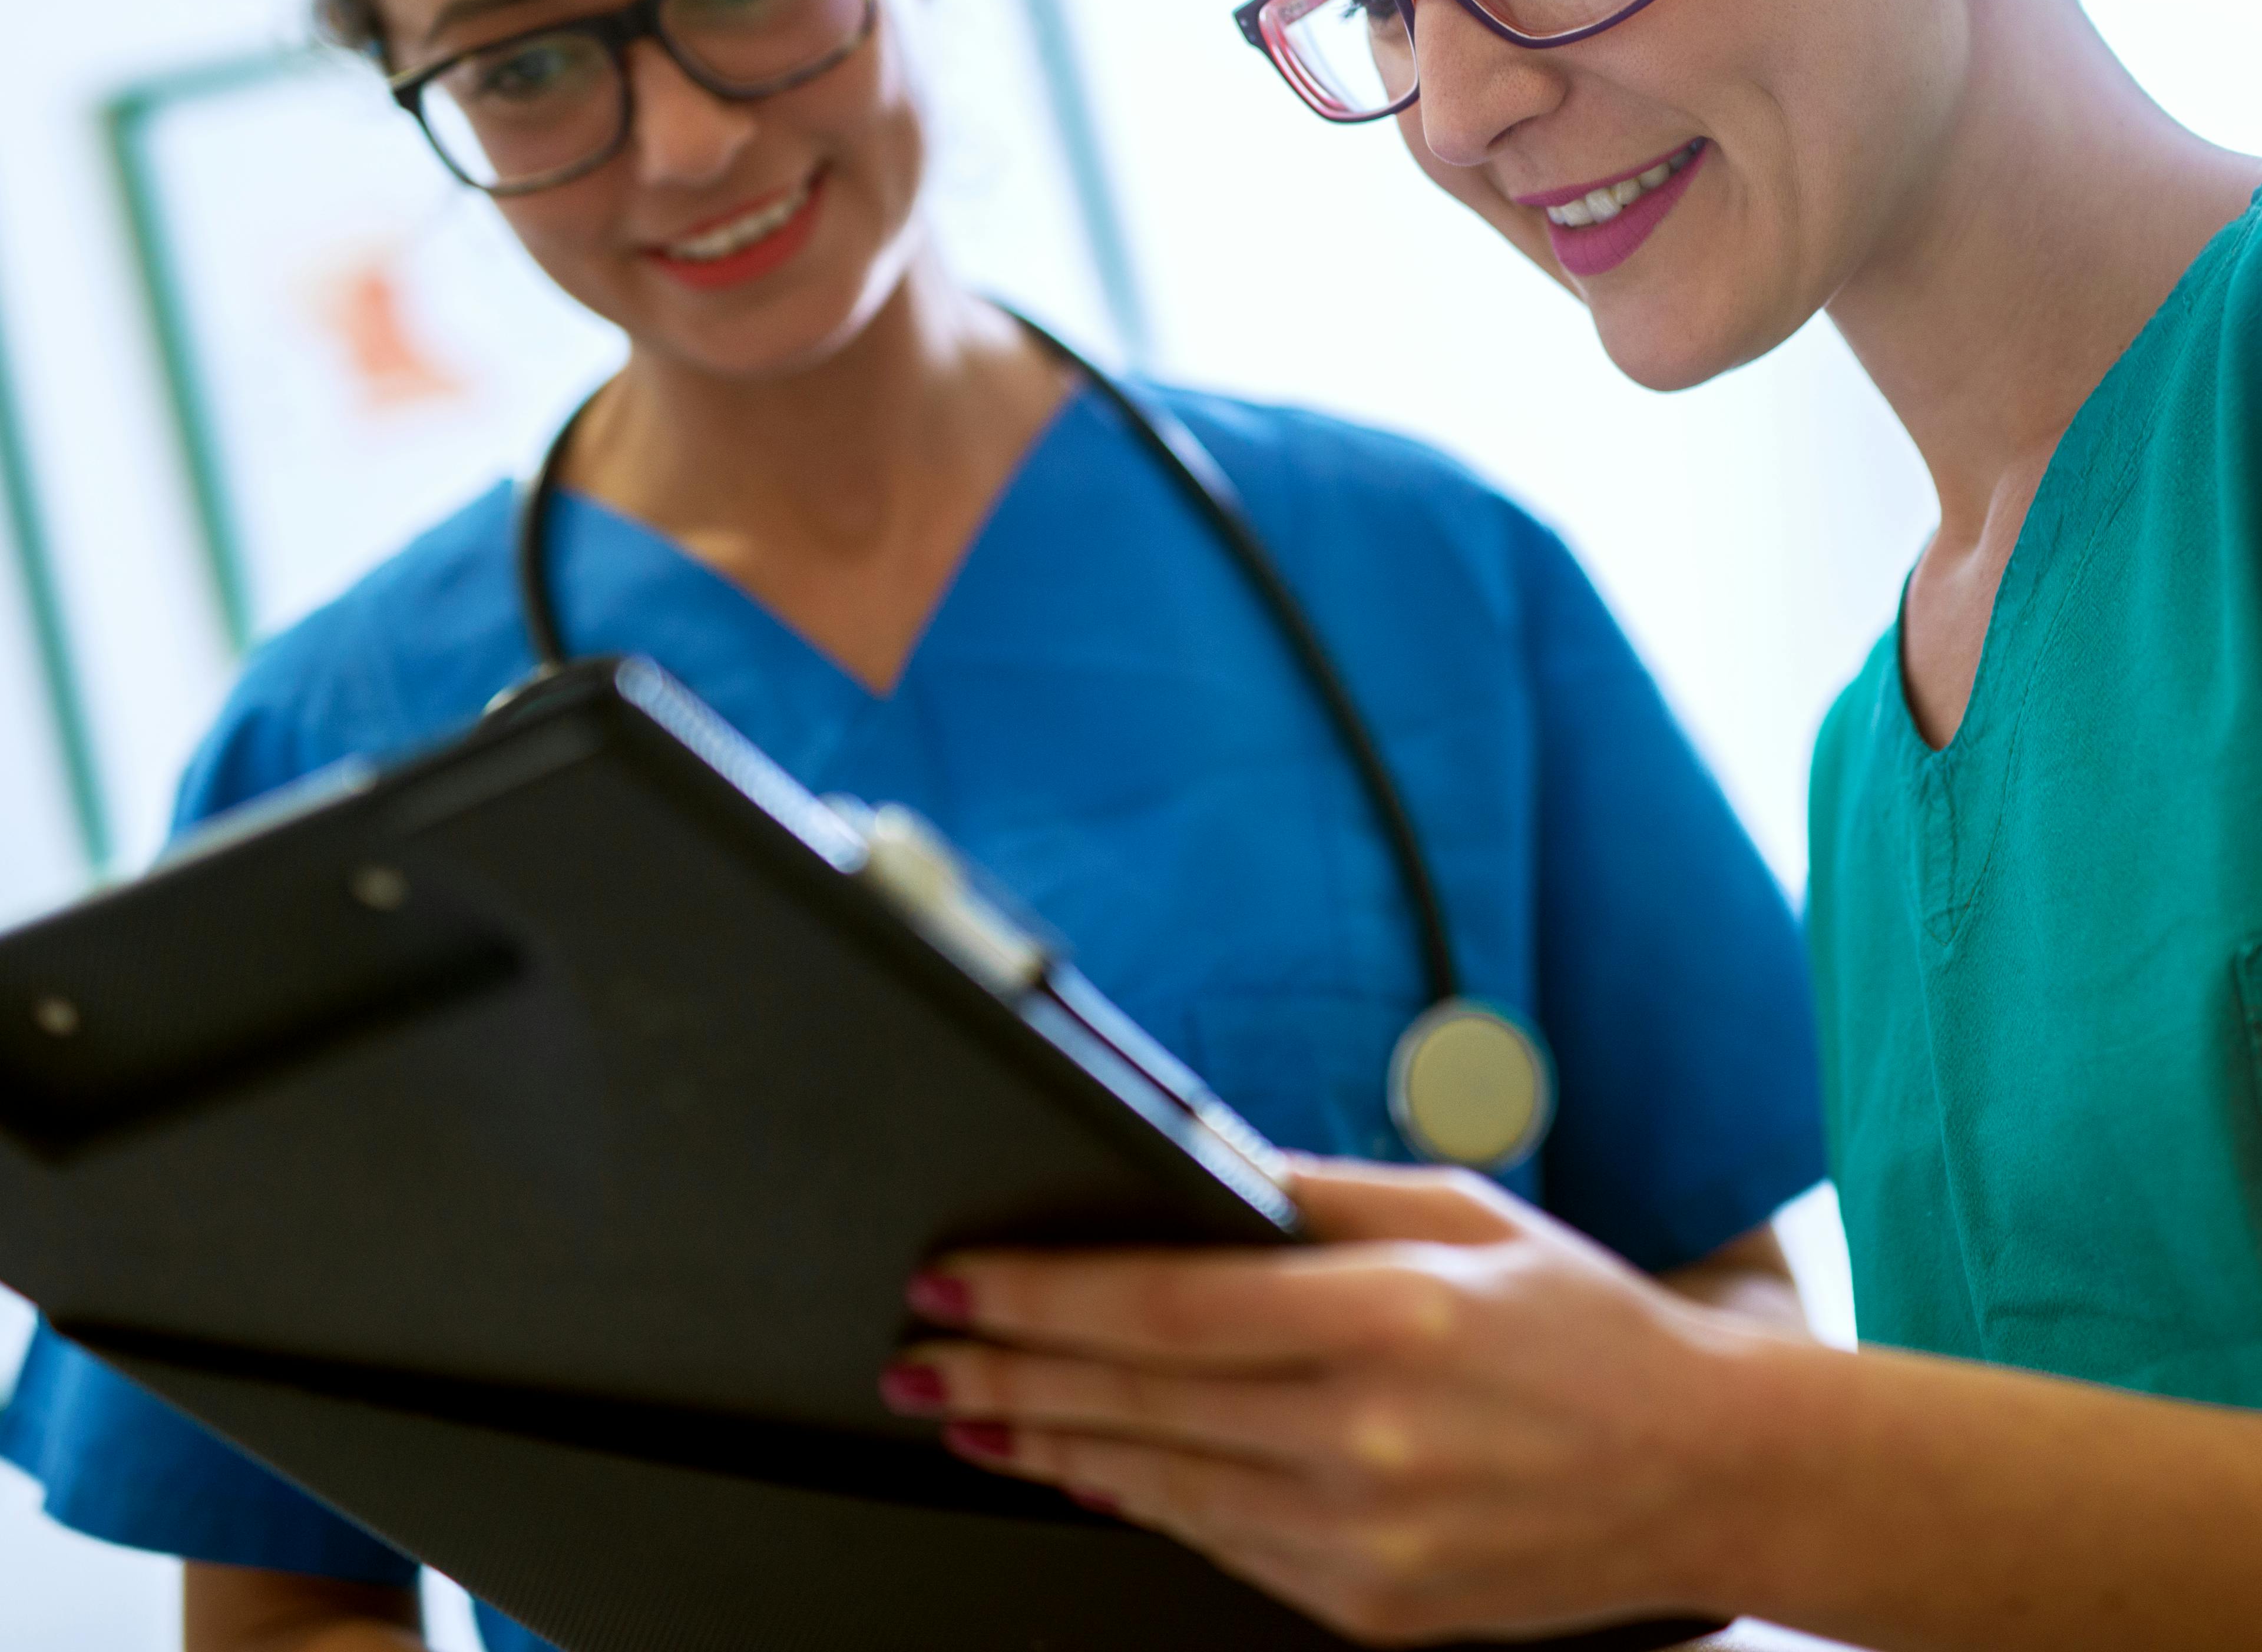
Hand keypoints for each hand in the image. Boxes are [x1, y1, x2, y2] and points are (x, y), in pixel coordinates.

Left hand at [883, 1158, 1763, 1643]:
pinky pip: (1220, 1543)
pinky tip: (1080, 1468)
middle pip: (1137, 1403)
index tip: (958, 1279)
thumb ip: (1317, 1193)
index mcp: (1392, 1316)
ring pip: (1159, 1484)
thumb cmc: (1581, 1323)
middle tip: (917, 1355)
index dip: (1042, 1296)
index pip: (1168, 1306)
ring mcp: (1368, 1540)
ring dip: (1044, 1446)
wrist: (1702, 1472)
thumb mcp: (1460, 1209)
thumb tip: (1197, 1167)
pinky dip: (1136, 1500)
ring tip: (962, 1413)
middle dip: (1005, 1376)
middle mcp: (1370, 1437)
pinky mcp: (1371, 1608)